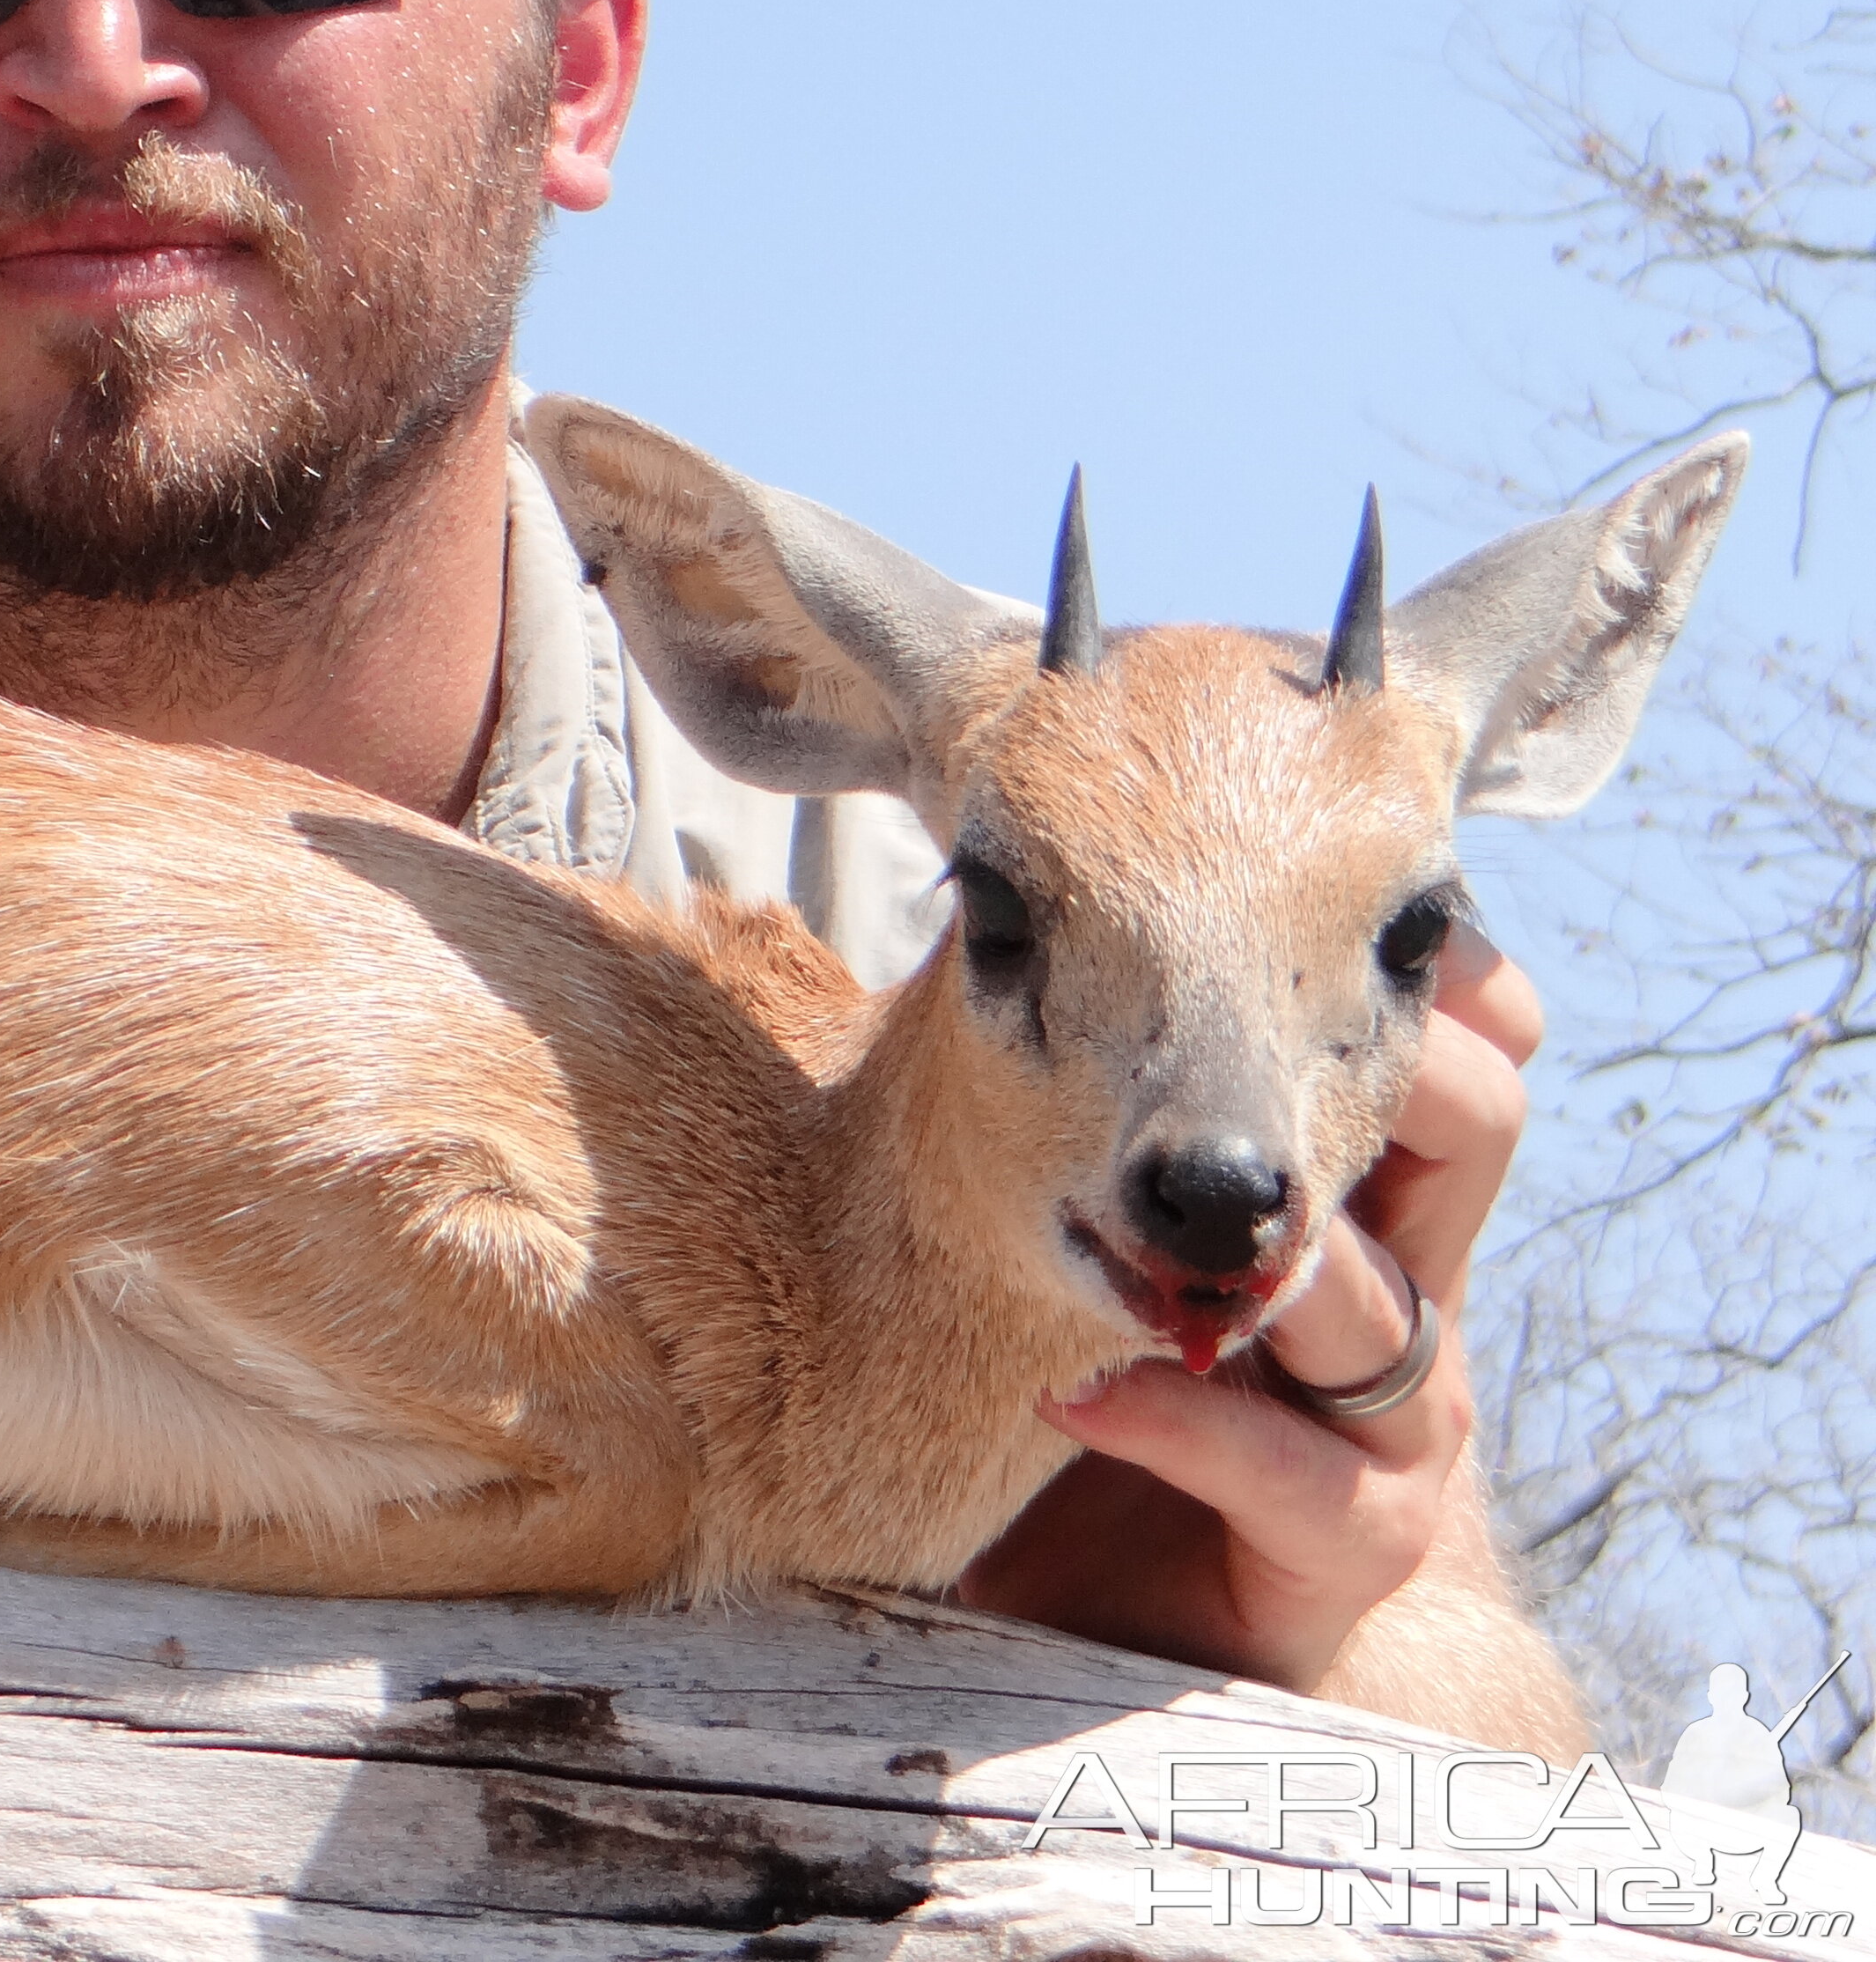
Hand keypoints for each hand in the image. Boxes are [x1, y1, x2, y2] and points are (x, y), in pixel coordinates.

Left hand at [953, 927, 1537, 1685]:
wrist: (1085, 1589)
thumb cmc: (1068, 1356)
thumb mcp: (1062, 1186)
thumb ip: (1064, 1055)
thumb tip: (993, 882)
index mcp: (1357, 1184)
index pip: (1464, 1034)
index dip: (1412, 957)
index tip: (1286, 887)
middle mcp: (1407, 1288)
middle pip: (1478, 1118)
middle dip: (1375, 1056)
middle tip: (1222, 1037)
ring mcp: (1395, 1426)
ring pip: (1391, 1305)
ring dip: (1262, 1262)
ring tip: (1136, 1233)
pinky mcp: (1348, 1542)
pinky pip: (1297, 1473)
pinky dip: (1176, 1423)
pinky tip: (1070, 1390)